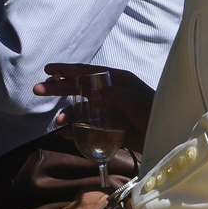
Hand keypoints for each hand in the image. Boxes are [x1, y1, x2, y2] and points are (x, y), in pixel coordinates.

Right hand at [34, 64, 154, 150]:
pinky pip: (89, 127)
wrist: (169, 139)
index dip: (68, 70)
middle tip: (38, 89)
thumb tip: (90, 95)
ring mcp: (110, 111)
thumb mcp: (137, 102)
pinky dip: (77, 130)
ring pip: (83, 109)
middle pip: (81, 88)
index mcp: (119, 81)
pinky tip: (66, 134)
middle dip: (60, 88)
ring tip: (59, 123)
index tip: (49, 69)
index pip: (89, 72)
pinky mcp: (111, 128)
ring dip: (69, 114)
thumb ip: (115, 96)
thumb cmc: (157, 114)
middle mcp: (112, 93)